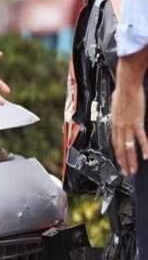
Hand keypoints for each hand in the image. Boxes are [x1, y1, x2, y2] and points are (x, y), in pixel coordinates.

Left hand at [112, 57, 147, 175]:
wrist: (126, 86)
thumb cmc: (121, 94)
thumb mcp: (115, 108)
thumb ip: (117, 117)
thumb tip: (119, 119)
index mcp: (113, 124)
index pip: (114, 144)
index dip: (117, 155)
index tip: (119, 163)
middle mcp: (118, 127)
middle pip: (119, 148)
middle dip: (123, 162)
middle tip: (125, 173)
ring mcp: (127, 126)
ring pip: (128, 147)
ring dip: (131, 160)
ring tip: (133, 170)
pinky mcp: (137, 122)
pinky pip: (140, 138)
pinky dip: (143, 148)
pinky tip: (145, 156)